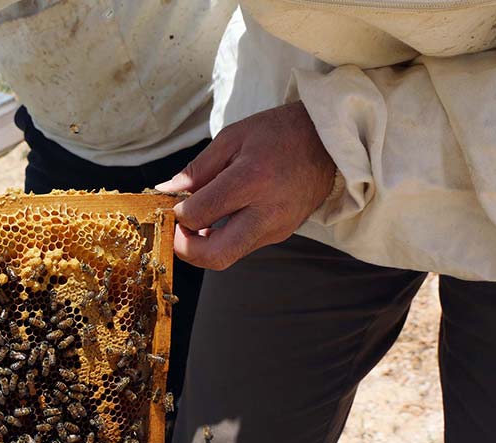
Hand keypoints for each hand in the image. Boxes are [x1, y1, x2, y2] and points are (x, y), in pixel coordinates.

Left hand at [157, 102, 335, 270]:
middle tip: (177, 229)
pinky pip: (242, 246)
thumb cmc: (279, 133)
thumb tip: (166, 192)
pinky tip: (219, 218)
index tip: (173, 203)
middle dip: (185, 249)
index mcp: (251, 180)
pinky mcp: (282, 234)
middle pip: (215, 255)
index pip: (199, 215)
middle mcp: (267, 211)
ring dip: (203, 246)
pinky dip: (222, 239)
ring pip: (227, 257)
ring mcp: (277, 228)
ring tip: (198, 220)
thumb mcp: (232, 137)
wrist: (329, 141)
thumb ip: (197, 169)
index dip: (177, 214)